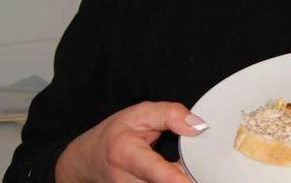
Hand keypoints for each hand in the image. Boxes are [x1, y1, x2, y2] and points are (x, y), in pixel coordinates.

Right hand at [55, 101, 207, 182]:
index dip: (174, 178)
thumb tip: (199, 126)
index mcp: (126, 155)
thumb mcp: (139, 114)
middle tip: (200, 164)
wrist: (89, 160)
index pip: (154, 171)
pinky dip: (175, 180)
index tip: (190, 181)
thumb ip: (170, 115)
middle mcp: (127, 181)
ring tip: (187, 166)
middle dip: (188, 176)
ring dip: (183, 178)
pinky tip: (178, 174)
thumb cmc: (114, 135)